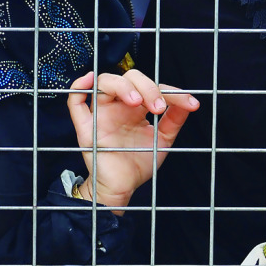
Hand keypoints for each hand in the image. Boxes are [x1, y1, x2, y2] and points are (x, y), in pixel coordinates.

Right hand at [66, 69, 198, 212]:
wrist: (123, 187)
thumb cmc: (139, 162)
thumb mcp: (163, 139)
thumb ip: (175, 120)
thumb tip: (191, 102)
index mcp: (136, 108)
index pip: (150, 86)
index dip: (170, 91)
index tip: (190, 103)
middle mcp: (118, 106)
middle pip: (127, 78)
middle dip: (146, 86)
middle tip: (157, 108)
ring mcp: (101, 114)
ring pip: (104, 83)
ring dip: (121, 86)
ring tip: (136, 101)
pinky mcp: (86, 128)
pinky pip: (75, 102)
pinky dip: (78, 87)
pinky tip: (89, 81)